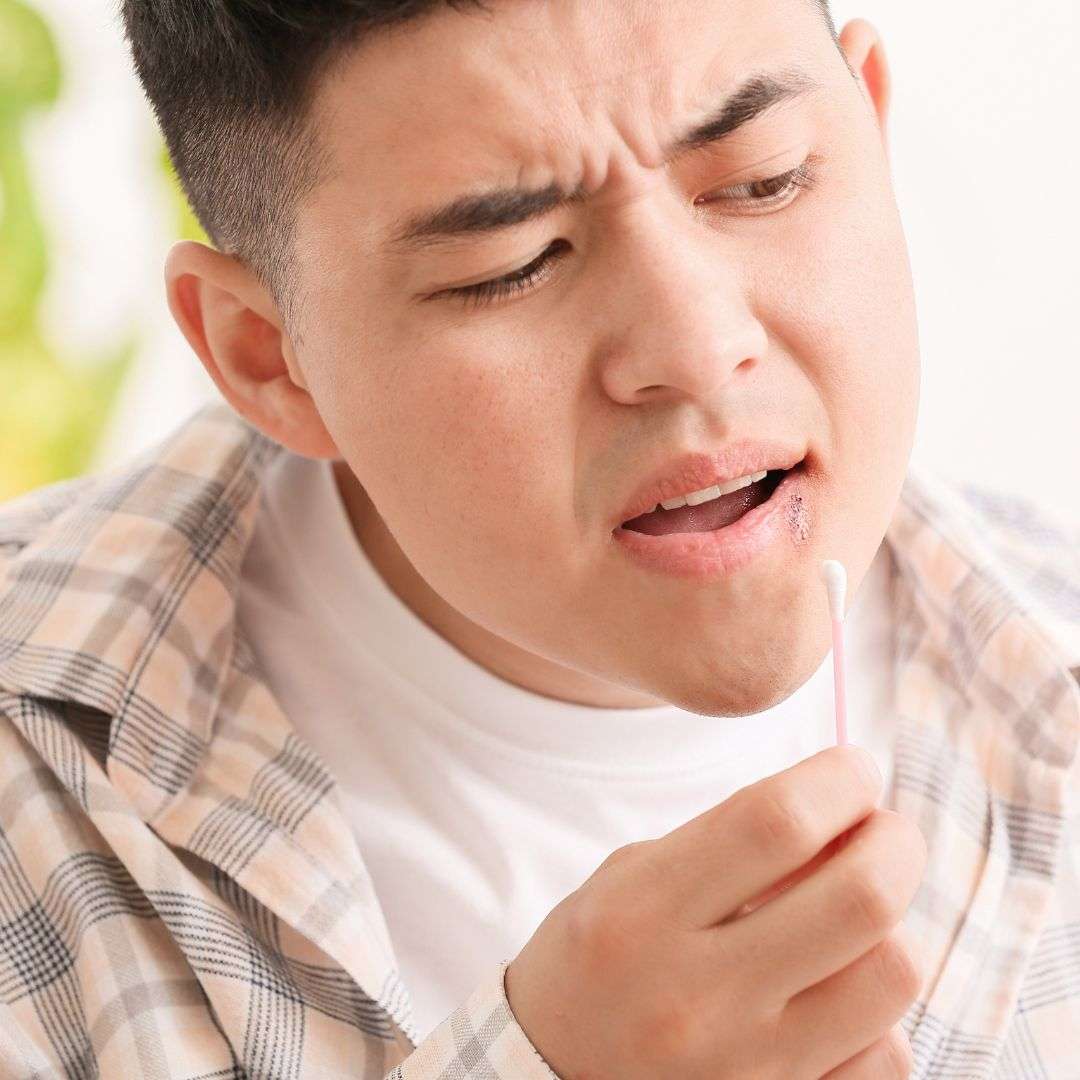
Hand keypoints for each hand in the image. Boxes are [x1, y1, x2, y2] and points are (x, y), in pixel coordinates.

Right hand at [504, 743, 926, 1078]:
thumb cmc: (593, 964)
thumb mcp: (628, 881)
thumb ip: (725, 845)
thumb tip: (841, 814)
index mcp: (643, 913)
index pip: (775, 822)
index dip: (838, 780)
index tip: (854, 769)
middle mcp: (698, 995)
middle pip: (857, 897)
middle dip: (894, 842)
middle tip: (883, 830)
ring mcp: (747, 1068)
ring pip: (891, 976)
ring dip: (890, 925)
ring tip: (857, 914)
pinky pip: (886, 1053)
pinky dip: (876, 1009)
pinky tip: (835, 988)